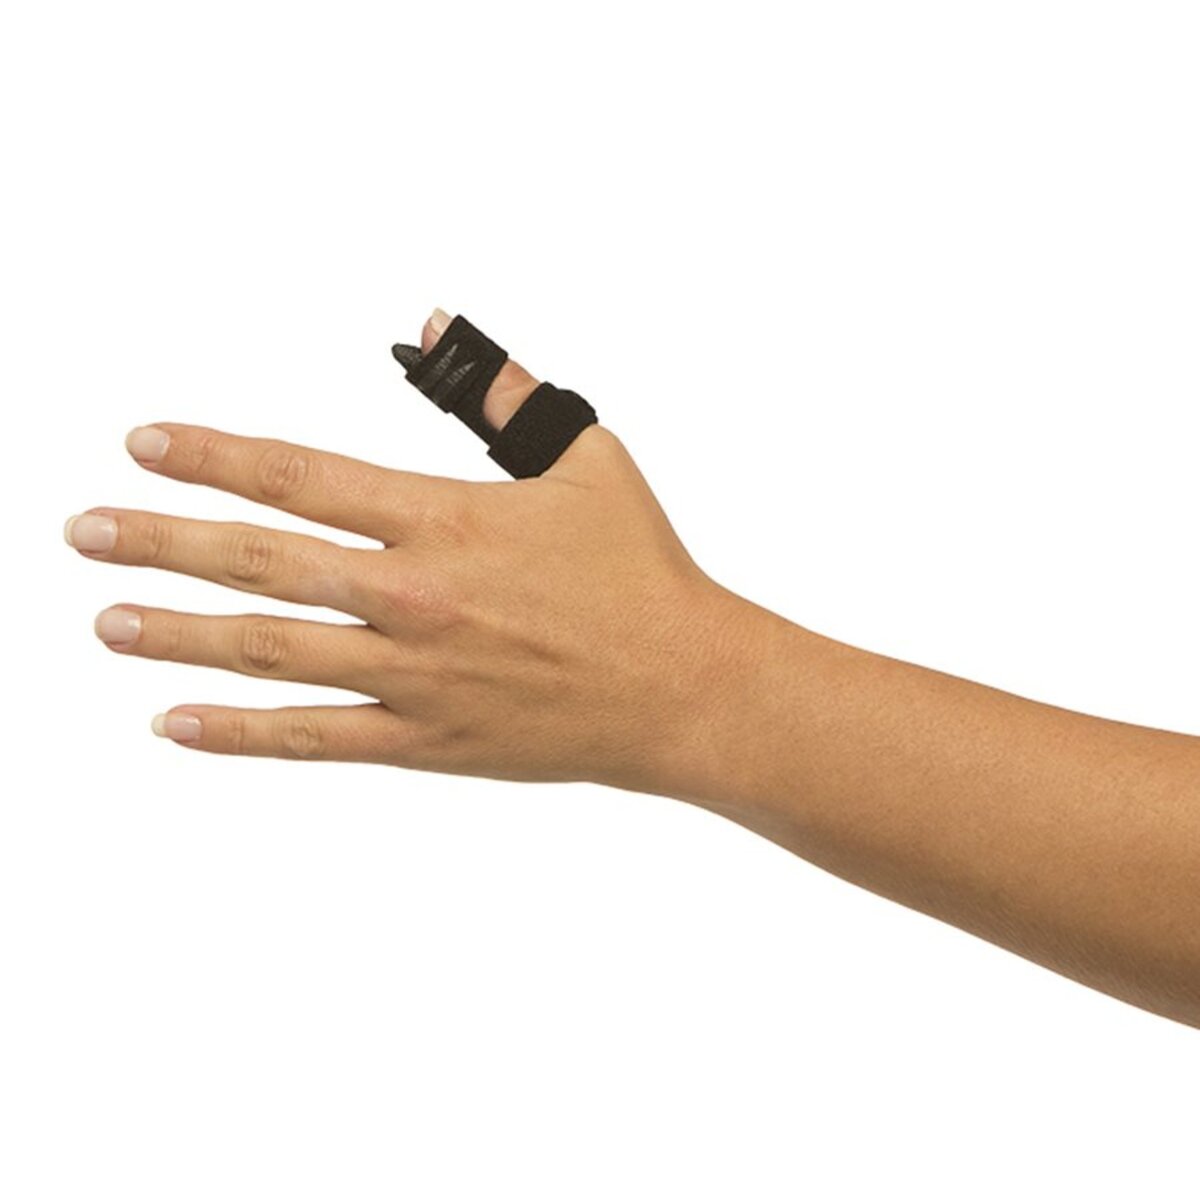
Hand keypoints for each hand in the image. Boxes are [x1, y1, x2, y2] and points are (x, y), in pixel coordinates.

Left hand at [64, 309, 741, 792]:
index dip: (213, 455)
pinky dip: (238, 731)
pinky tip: (173, 720)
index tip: (145, 443)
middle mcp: (414, 597)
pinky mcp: (425, 742)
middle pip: (260, 564)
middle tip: (84, 532)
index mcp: (446, 519)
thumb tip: (439, 327)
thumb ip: (503, 392)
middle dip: (161, 542)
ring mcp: (413, 676)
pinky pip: (314, 738)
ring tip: (105, 619)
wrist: (683, 687)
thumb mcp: (585, 457)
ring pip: (270, 652)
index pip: (300, 475)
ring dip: (177, 634)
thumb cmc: (640, 570)